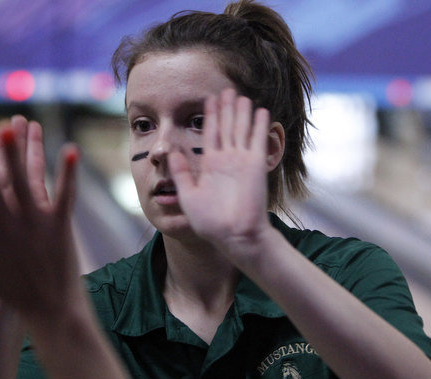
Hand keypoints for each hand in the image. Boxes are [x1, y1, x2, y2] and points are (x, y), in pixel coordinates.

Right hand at [0, 115, 80, 320]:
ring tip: (14, 123)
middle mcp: (9, 223)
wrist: (49, 307)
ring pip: (27, 180)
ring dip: (20, 151)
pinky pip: (66, 195)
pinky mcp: (61, 224)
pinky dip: (68, 173)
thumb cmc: (8, 290)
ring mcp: (37, 222)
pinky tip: (70, 149)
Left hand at [169, 89, 271, 251]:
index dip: (209, 116)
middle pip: (226, 127)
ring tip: (242, 94)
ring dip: (242, 112)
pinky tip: (260, 110)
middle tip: (227, 89)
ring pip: (241, 129)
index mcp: (210, 166)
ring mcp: (242, 161)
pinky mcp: (255, 165)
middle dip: (226, 108)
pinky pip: (257, 140)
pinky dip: (259, 125)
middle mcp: (226, 161)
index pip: (209, 134)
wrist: (233, 236)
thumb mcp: (188, 196)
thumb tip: (170, 152)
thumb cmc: (210, 222)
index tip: (208, 99)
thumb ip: (181, 173)